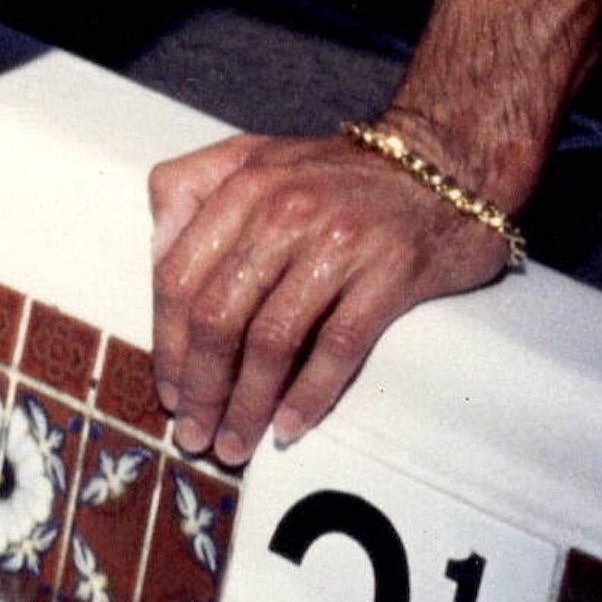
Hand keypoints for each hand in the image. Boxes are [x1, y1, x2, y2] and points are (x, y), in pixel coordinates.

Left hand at [144, 131, 515, 467]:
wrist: (445, 161)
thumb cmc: (341, 172)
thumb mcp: (254, 157)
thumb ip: (192, 191)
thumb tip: (156, 258)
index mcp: (242, 185)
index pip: (179, 277)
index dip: (165, 343)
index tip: (169, 389)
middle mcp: (284, 211)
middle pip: (217, 316)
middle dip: (201, 387)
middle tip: (197, 433)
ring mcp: (339, 243)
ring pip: (271, 341)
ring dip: (246, 405)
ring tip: (236, 444)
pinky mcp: (390, 273)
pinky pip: (337, 348)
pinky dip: (308, 395)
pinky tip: (289, 426)